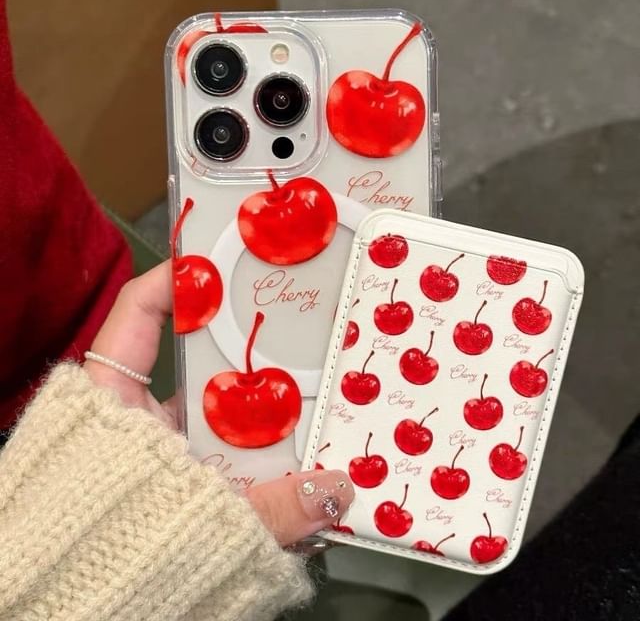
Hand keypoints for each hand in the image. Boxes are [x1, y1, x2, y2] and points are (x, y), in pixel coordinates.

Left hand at [85, 260, 353, 545]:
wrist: (96, 614)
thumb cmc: (114, 553)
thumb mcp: (192, 516)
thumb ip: (269, 508)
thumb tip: (338, 489)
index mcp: (116, 407)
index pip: (136, 317)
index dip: (173, 281)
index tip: (217, 262)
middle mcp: (143, 422)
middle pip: (202, 366)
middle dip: (253, 353)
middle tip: (299, 332)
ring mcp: (170, 453)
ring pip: (229, 416)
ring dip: (273, 417)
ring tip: (319, 400)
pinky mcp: (193, 484)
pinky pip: (240, 460)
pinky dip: (272, 463)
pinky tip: (311, 467)